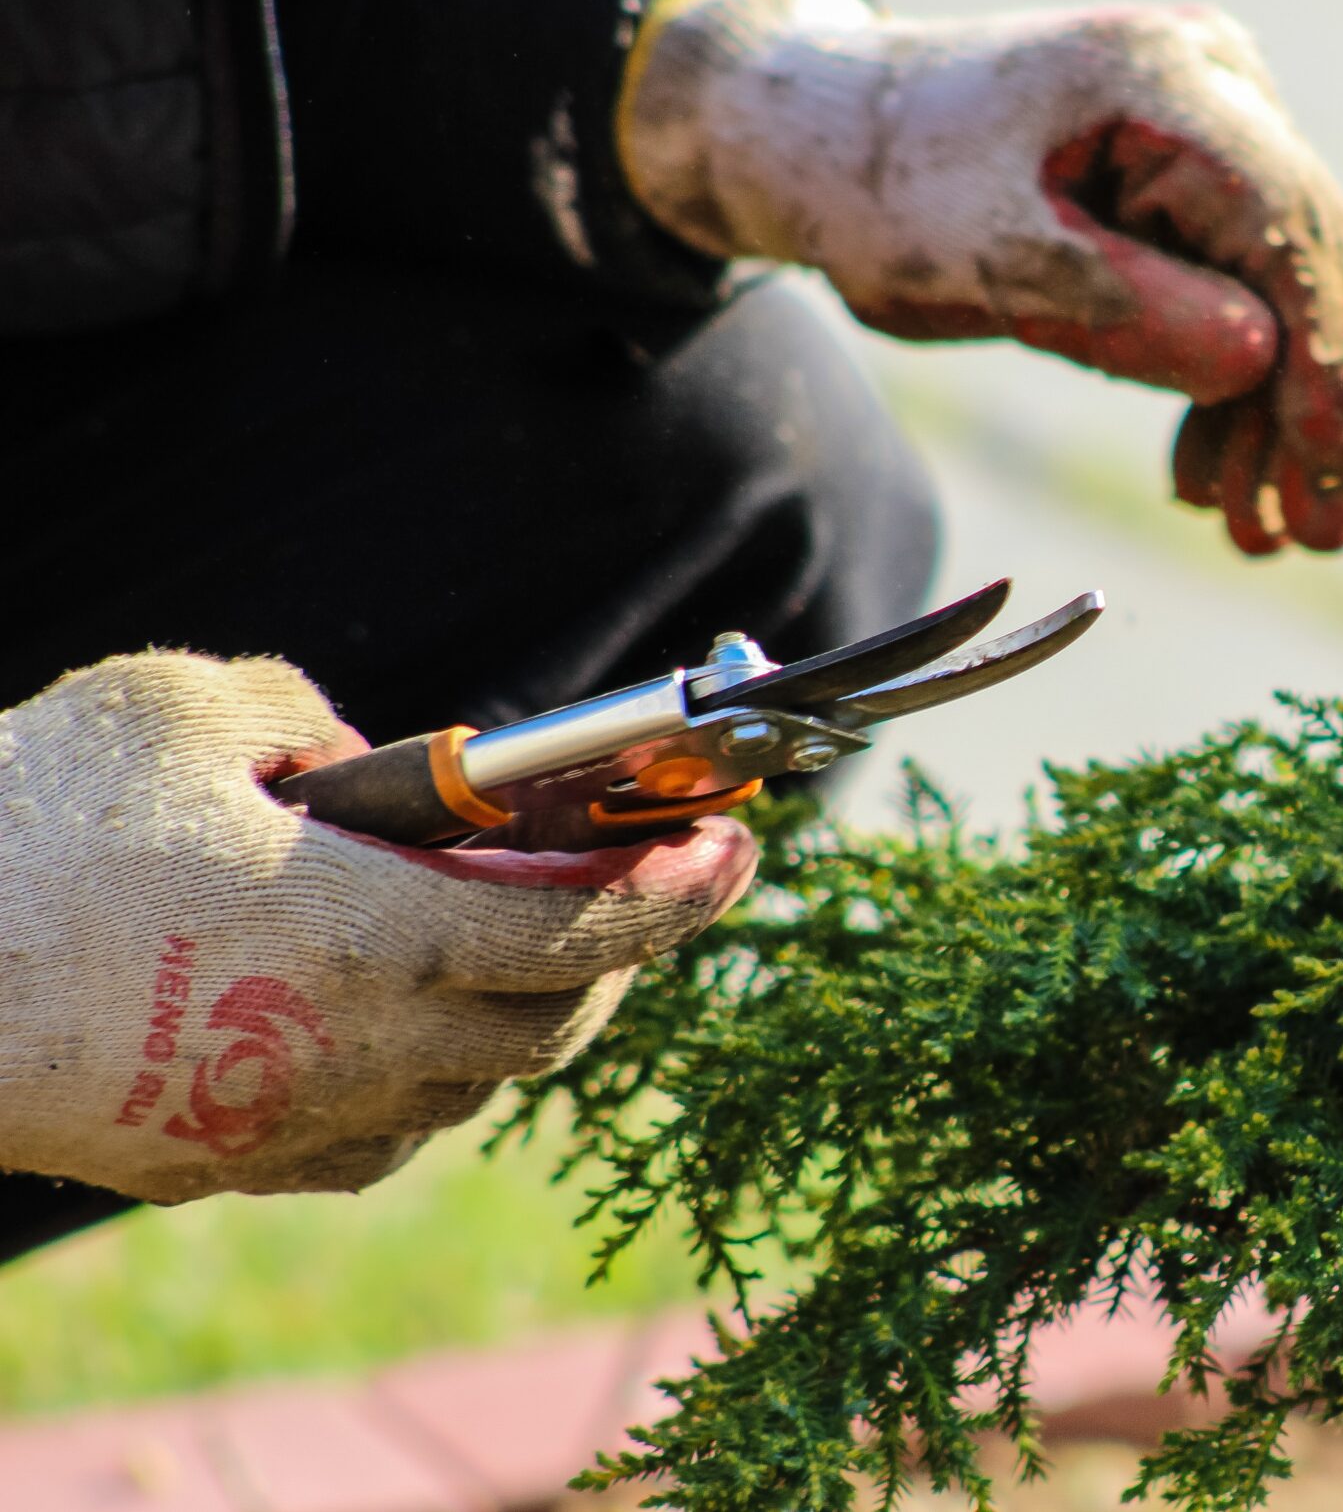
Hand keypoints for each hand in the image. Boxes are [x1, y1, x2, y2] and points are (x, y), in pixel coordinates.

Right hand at [0, 654, 755, 1202]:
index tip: (741, 848)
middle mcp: (361, 1050)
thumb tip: (378, 764)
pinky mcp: (221, 1165)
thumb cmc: (29, 828)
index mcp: (378, 937)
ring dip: (520, 1018)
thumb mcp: (190, 707)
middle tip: (641, 886)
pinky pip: (374, 1134)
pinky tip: (402, 1021)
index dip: (682, 891)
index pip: (589, 929)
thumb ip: (318, 720)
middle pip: (554, 1023)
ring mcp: (290, 1123)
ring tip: (526, 940)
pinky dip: (423, 1077)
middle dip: (619, 955)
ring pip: (470, 1090)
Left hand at [618, 0, 1342, 554]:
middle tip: (1318, 538)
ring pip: (1285, 286)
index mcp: (1162, 79)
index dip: (1327, 354)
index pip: (1288, 222)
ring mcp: (1216, 123)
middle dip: (1318, 407)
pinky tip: (1212, 476)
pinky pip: (1244, 286)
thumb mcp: (984, 262)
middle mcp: (1215, 82)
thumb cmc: (886, 188)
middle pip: (1308, 258)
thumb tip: (1259, 362)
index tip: (1332, 469)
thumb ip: (1120, 308)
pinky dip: (1231, 386)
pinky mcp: (1197, 175)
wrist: (825, 135)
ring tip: (1256, 534)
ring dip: (1274, 416)